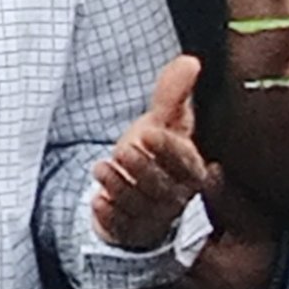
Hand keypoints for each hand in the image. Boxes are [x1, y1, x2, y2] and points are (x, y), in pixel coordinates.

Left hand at [92, 55, 214, 250]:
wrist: (136, 189)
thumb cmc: (154, 152)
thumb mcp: (162, 122)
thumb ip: (173, 94)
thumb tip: (191, 61)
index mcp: (189, 169)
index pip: (185, 162)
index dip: (168, 149)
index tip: (150, 133)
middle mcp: (175, 194)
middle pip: (161, 184)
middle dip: (142, 168)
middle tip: (123, 150)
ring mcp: (152, 213)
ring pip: (139, 204)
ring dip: (120, 187)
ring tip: (101, 167)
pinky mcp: (129, 227)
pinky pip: (122, 225)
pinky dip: (109, 214)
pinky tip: (98, 202)